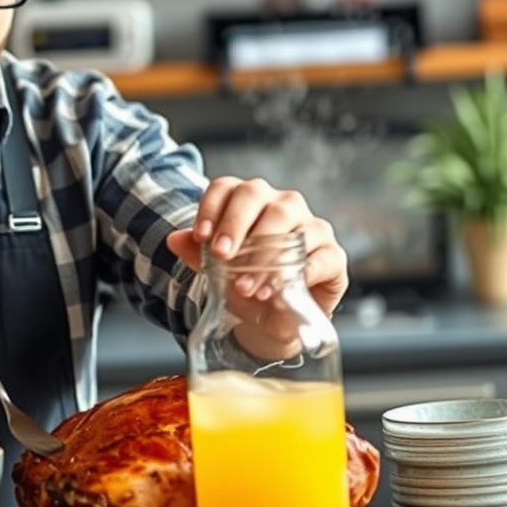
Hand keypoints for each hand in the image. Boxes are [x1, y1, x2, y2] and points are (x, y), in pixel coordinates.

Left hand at [165, 175, 348, 317]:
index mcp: (249, 201)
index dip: (211, 208)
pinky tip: (279, 290)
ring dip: (263, 253)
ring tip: (244, 285)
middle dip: (234, 224)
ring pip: (287, 221)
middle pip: (255, 194)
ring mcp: (311, 226)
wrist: (276, 319)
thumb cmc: (246, 284)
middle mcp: (282, 204)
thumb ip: (194, 253)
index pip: (226, 187)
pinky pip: (320, 255)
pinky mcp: (333, 255)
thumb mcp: (215, 271)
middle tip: (220, 255)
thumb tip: (173, 239)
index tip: (200, 237)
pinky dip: (298, 272)